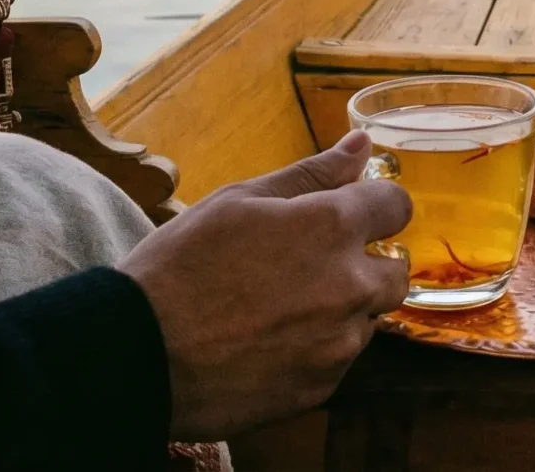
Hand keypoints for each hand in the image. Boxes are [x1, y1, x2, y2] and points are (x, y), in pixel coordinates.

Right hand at [120, 129, 410, 440]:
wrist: (138, 355)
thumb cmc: (180, 267)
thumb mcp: (238, 200)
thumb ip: (311, 174)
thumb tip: (361, 145)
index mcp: (332, 228)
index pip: (396, 207)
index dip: (374, 206)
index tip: (350, 213)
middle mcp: (349, 287)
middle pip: (396, 273)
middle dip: (367, 264)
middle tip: (312, 265)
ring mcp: (338, 344)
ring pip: (367, 320)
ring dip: (341, 309)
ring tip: (279, 307)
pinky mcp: (320, 388)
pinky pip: (338, 360)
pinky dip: (317, 349)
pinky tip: (268, 342)